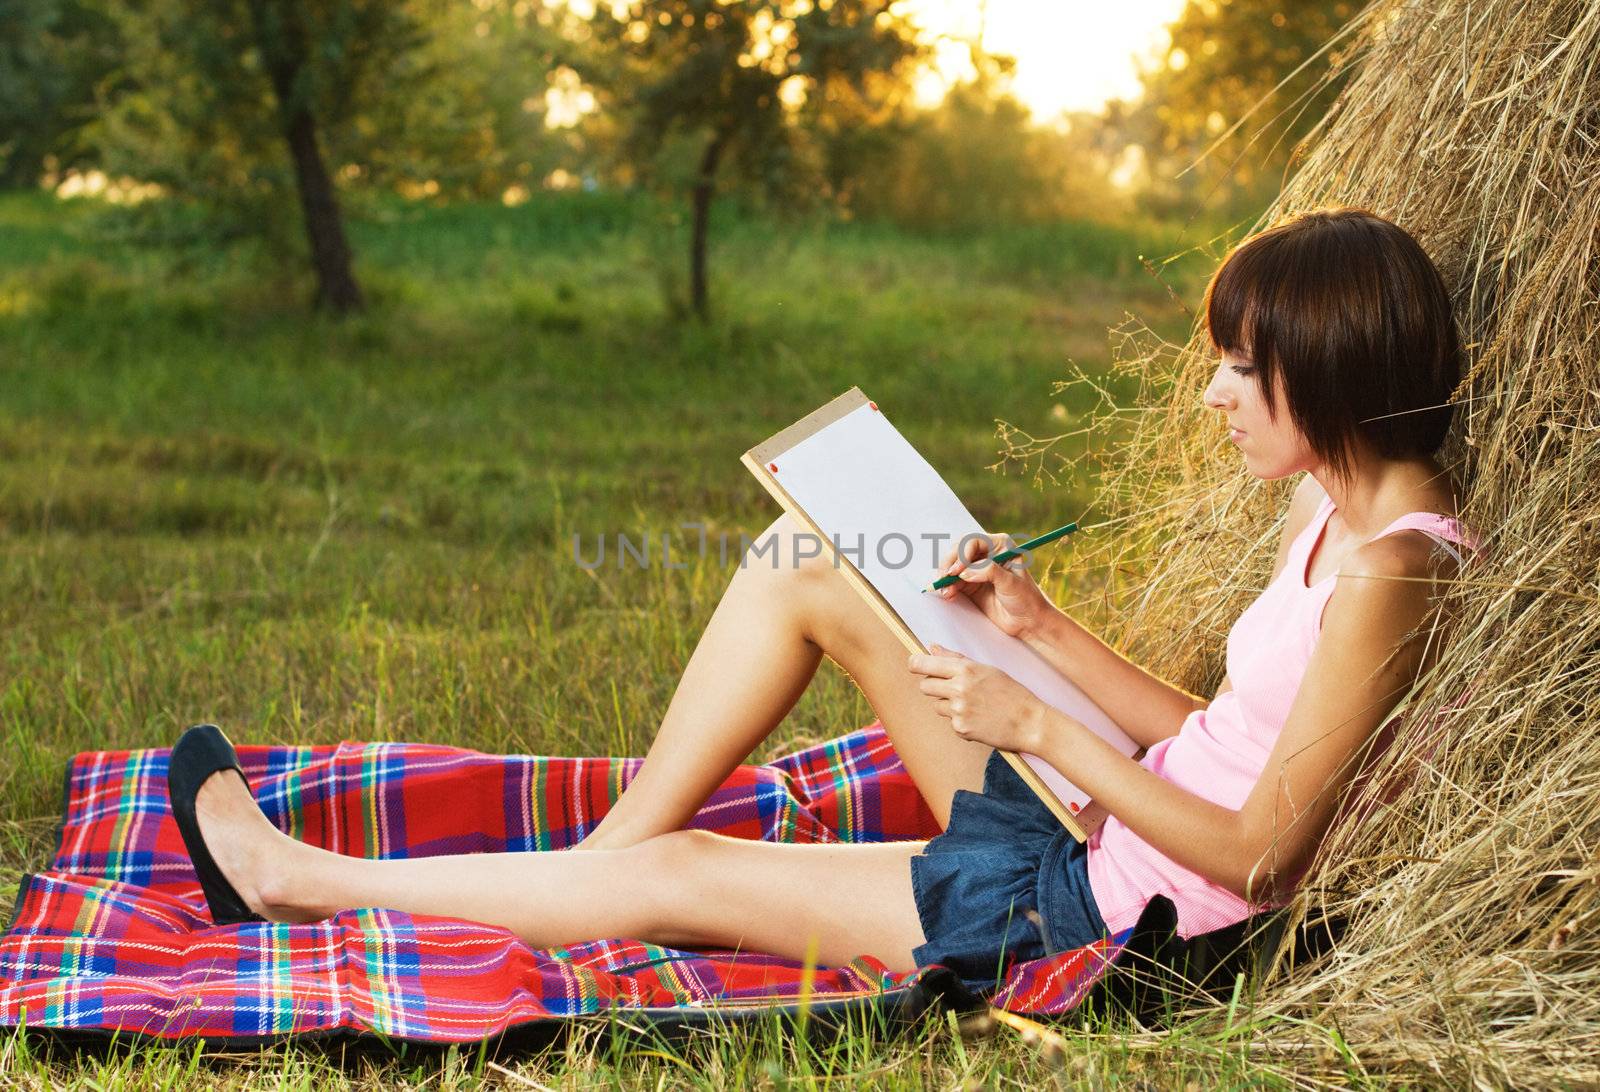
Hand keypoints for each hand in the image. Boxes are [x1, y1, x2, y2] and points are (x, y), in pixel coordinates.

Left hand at [906, 644, 1047, 752]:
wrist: (1030, 722)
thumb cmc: (1011, 693)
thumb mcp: (987, 669)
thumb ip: (956, 658)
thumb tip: (931, 647)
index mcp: (966, 669)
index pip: (923, 664)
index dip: (915, 664)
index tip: (914, 665)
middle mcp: (959, 688)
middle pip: (924, 686)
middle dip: (933, 687)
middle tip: (952, 689)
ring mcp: (958, 710)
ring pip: (937, 705)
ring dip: (948, 705)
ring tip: (974, 705)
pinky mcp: (960, 729)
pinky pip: (950, 722)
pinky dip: (961, 721)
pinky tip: (980, 719)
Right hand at [931, 531, 1053, 639]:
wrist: (1027, 621)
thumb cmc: (1026, 598)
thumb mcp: (1010, 582)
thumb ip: (988, 572)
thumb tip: (964, 571)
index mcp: (1000, 545)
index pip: (973, 541)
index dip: (962, 553)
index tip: (958, 570)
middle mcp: (987, 553)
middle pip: (958, 550)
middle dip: (950, 563)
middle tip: (945, 577)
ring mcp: (976, 569)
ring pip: (953, 565)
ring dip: (946, 576)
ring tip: (946, 590)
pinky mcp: (970, 584)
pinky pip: (953, 581)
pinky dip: (947, 586)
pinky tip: (948, 594)